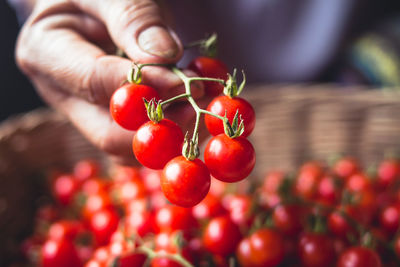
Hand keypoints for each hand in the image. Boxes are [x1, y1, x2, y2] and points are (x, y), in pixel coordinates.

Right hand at [16, 0, 203, 163]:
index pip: (96, 83)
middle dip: (158, 126)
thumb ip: (133, 18)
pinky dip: (167, 129)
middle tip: (198, 106)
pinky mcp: (108, 118)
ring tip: (201, 105)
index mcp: (45, 54)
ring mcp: (85, 111)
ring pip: (127, 145)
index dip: (145, 89)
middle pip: (108, 133)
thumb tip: (165, 57)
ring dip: (168, 133)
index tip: (186, 84)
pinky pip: (138, 137)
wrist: (90, 5)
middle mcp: (61, 93)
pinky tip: (192, 109)